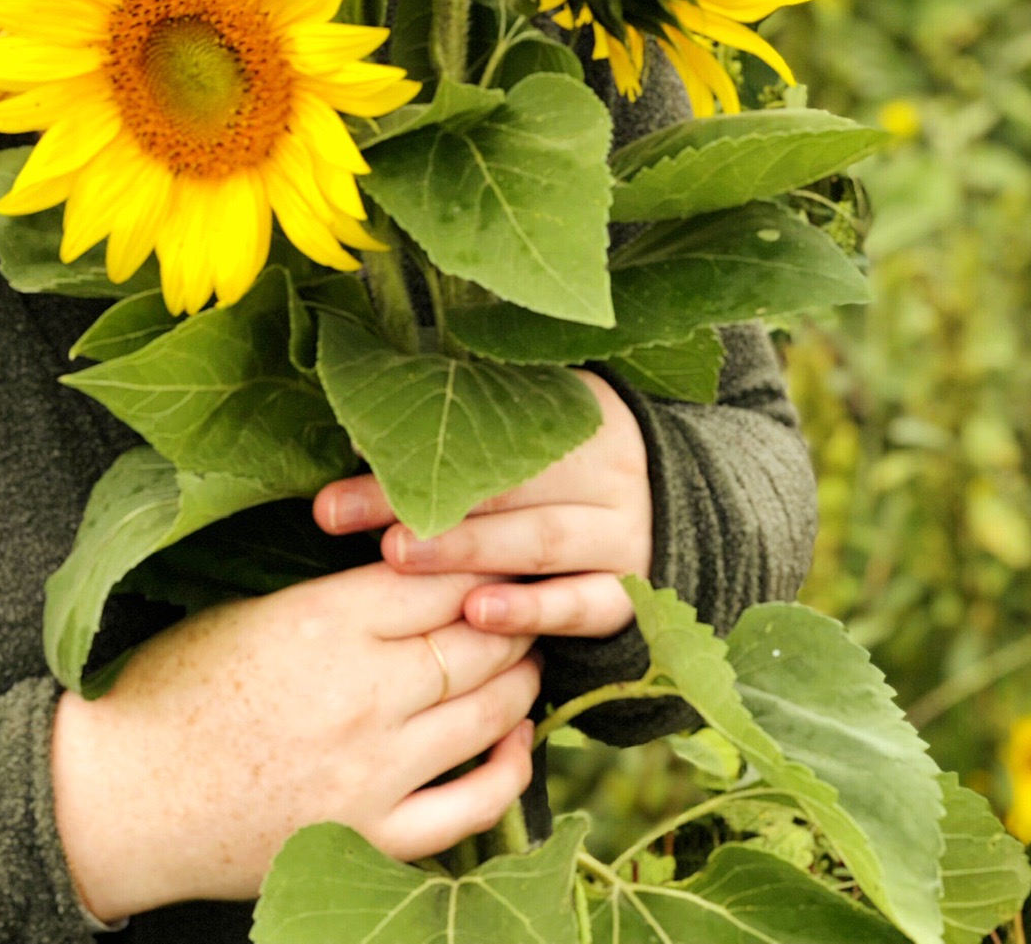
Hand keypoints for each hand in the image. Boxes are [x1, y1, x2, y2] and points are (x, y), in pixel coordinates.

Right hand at [51, 563, 540, 918]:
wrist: (120, 797)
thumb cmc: (172, 686)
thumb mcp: (250, 610)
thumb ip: (336, 594)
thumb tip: (418, 567)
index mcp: (319, 622)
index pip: (436, 579)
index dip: (476, 562)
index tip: (495, 552)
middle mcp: (357, 693)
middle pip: (475, 642)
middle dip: (511, 618)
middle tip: (524, 604)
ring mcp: (370, 772)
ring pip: (485, 714)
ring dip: (520, 681)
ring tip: (526, 659)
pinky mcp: (370, 837)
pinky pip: (472, 808)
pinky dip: (508, 770)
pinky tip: (516, 740)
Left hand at [314, 371, 652, 641]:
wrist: (687, 514)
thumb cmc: (575, 469)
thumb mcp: (541, 425)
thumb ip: (471, 420)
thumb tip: (361, 429)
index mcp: (579, 414)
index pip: (486, 432)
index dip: (415, 446)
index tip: (347, 456)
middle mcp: (609, 471)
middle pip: (501, 485)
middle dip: (417, 502)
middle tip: (343, 514)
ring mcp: (627, 534)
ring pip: (539, 541)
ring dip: (466, 552)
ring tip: (398, 557)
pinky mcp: (636, 592)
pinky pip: (586, 604)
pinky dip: (534, 610)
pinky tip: (481, 615)